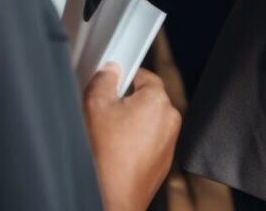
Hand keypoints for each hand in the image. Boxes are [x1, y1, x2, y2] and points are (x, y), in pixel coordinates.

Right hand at [83, 64, 180, 210]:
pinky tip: (116, 154)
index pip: (145, 75)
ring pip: (147, 123)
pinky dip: (134, 145)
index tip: (113, 83)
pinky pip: (148, 144)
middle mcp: (170, 119)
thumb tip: (111, 70)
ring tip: (109, 138)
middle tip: (106, 115)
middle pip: (146, 100)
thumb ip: (105, 79)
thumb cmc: (105, 156)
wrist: (111, 196)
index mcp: (158, 100)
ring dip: (130, 126)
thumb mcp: (95, 105)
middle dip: (126, 104)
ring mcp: (168, 142)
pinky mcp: (163, 161)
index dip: (125, 77)